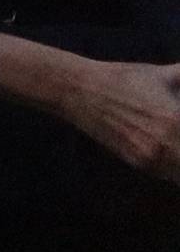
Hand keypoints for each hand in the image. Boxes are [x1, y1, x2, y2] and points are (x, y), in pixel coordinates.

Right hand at [61, 59, 179, 181]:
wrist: (81, 90)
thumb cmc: (124, 78)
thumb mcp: (164, 75)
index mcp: (176, 119)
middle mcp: (167, 144)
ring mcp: (152, 158)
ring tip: (178, 144)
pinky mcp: (139, 164)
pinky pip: (172, 176)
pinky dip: (179, 170)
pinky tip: (176, 156)